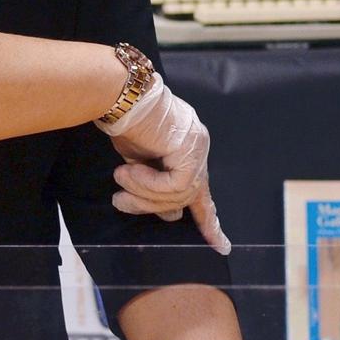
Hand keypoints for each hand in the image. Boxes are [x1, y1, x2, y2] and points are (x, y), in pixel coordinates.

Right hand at [96, 75, 229, 254]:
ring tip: (119, 181)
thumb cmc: (122, 122)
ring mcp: (197, 146)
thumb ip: (154, 186)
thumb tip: (169, 216)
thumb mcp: (138, 162)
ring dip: (143, 194)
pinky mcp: (190, 148)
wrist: (117, 94)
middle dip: (152, 205)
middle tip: (120, 201)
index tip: (222, 246)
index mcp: (189, 149)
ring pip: (179, 194)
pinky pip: (174, 185)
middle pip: (187, 196)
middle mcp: (199, 146)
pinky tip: (128, 171)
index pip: (202, 190)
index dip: (209, 220)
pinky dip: (148, 184)